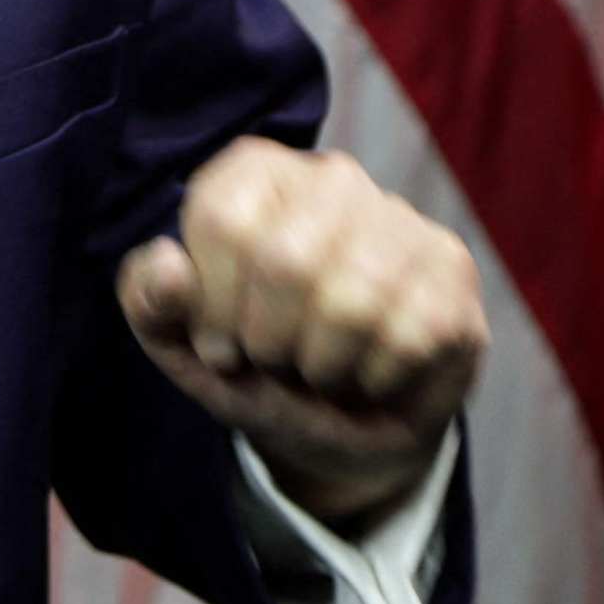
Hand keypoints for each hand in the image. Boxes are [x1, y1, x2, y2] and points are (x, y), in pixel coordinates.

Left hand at [114, 140, 487, 531]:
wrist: (342, 428)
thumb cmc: (254, 367)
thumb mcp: (183, 343)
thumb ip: (150, 300)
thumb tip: (168, 262)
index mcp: (256, 174)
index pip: (223, 217)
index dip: (214, 303)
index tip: (220, 344)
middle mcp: (333, 178)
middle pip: (287, 259)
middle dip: (269, 340)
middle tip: (275, 362)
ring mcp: (402, 219)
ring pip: (353, 302)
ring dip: (323, 366)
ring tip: (321, 369)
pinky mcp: (452, 269)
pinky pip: (409, 336)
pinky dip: (375, 380)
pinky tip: (371, 374)